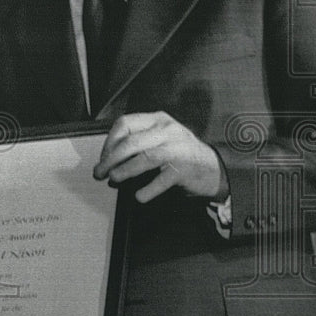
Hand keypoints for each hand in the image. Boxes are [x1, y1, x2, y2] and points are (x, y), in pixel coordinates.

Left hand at [93, 111, 229, 202]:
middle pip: (130, 142)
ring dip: (124, 170)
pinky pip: (161, 180)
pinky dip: (147, 190)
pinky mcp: (185, 169)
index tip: (103, 157)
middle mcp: (168, 130)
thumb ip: (138, 141)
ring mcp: (178, 149)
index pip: (125, 123)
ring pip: (144, 158)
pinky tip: (139, 196)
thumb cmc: (182, 154)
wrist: (215, 169)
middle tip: (100, 172)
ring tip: (113, 179)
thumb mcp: (161, 138)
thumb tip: (107, 158)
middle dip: (110, 159)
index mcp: (158, 120)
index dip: (109, 141)